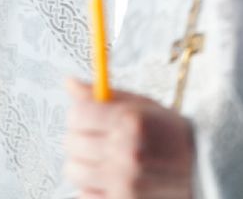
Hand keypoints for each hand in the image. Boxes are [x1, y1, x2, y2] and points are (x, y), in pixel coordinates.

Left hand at [64, 78, 194, 197]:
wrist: (201, 172)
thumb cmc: (169, 135)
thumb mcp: (142, 105)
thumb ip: (105, 95)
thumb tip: (69, 82)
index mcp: (130, 122)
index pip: (77, 114)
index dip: (79, 113)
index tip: (87, 116)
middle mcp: (125, 153)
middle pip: (72, 142)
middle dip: (79, 137)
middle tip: (95, 138)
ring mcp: (123, 183)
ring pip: (73, 169)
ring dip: (82, 163)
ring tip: (101, 159)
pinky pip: (84, 194)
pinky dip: (90, 186)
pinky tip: (106, 178)